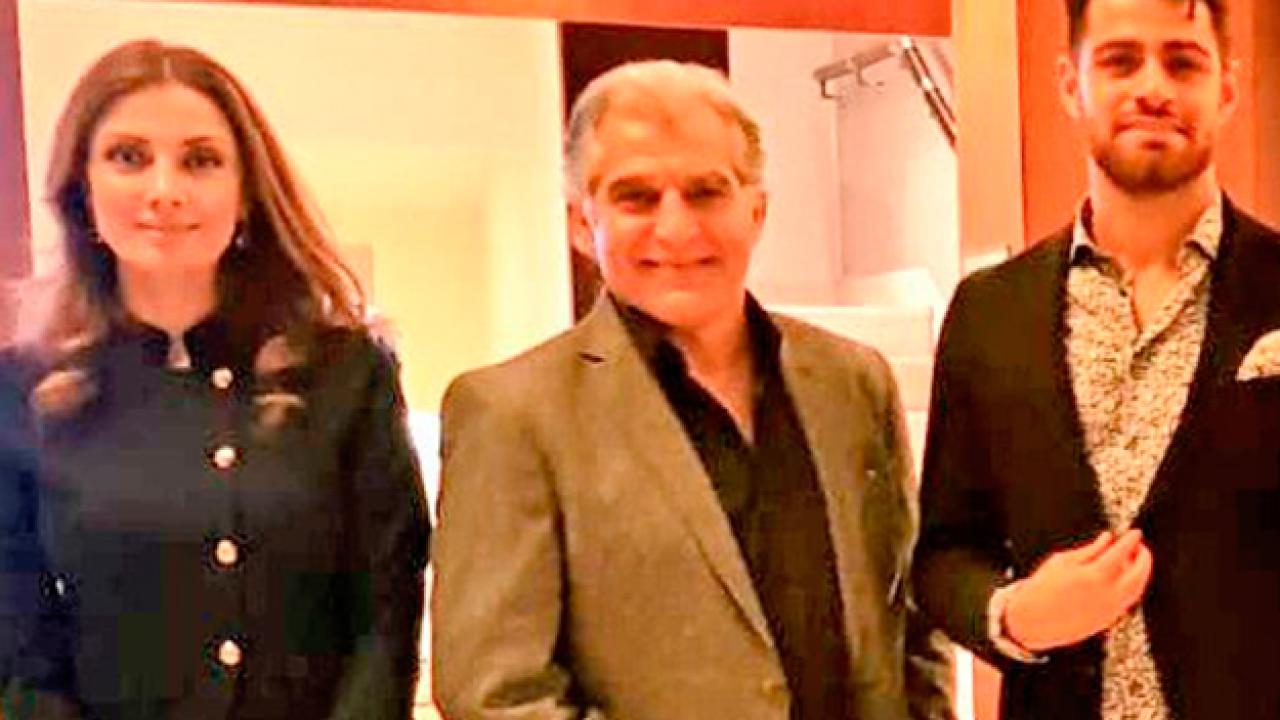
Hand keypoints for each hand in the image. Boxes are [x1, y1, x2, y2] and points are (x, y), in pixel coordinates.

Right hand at [1004, 529, 1151, 651]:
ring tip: (1132, 562)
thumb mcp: (1062, 561)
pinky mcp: (1109, 620)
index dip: (1131, 540)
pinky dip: (1132, 587)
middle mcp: (1108, 594)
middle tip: (1139, 547)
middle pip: (1140, 573)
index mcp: (1094, 575)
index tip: (1134, 533)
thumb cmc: (1042, 590)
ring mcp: (1110, 609)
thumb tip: (1106, 539)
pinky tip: (1123, 579)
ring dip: (1141, 573)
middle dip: (1144, 557)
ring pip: (1138, 589)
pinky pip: (1128, 600)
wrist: (1033, 618)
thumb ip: (1090, 549)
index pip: (1122, 552)